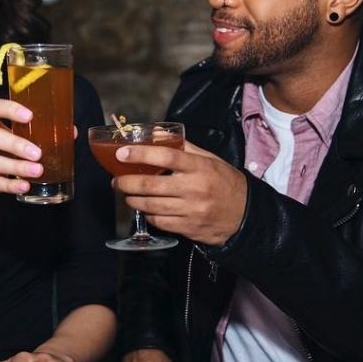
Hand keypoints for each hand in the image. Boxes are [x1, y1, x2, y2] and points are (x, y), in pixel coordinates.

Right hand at [0, 99, 42, 196]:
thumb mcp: (7, 137)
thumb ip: (27, 133)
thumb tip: (67, 132)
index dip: (9, 110)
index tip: (30, 116)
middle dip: (14, 145)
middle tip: (37, 153)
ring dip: (15, 167)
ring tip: (37, 171)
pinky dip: (9, 185)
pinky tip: (24, 185)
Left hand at [112, 140, 246, 245]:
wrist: (246, 214)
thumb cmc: (224, 182)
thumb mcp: (209, 159)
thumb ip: (182, 146)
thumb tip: (156, 133)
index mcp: (200, 168)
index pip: (166, 157)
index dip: (141, 154)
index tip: (121, 153)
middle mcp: (194, 189)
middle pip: (151, 186)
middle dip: (126, 183)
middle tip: (116, 180)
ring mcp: (191, 211)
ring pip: (151, 206)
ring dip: (132, 200)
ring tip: (126, 194)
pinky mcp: (188, 228)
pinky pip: (159, 222)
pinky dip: (147, 214)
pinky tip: (146, 208)